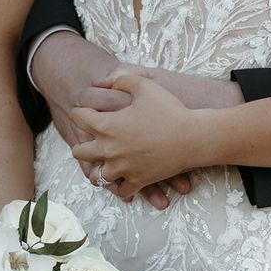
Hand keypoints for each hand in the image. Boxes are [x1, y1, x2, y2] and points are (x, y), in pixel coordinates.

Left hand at [71, 74, 205, 199]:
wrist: (192, 137)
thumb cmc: (169, 109)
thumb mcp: (145, 85)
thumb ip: (122, 80)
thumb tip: (106, 82)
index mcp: (105, 125)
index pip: (77, 118)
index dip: (82, 111)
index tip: (90, 111)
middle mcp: (108, 150)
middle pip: (78, 151)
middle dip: (83, 143)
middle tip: (95, 138)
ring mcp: (121, 168)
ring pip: (96, 176)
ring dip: (100, 167)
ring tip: (108, 160)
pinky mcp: (137, 181)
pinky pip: (120, 190)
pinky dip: (121, 185)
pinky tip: (127, 175)